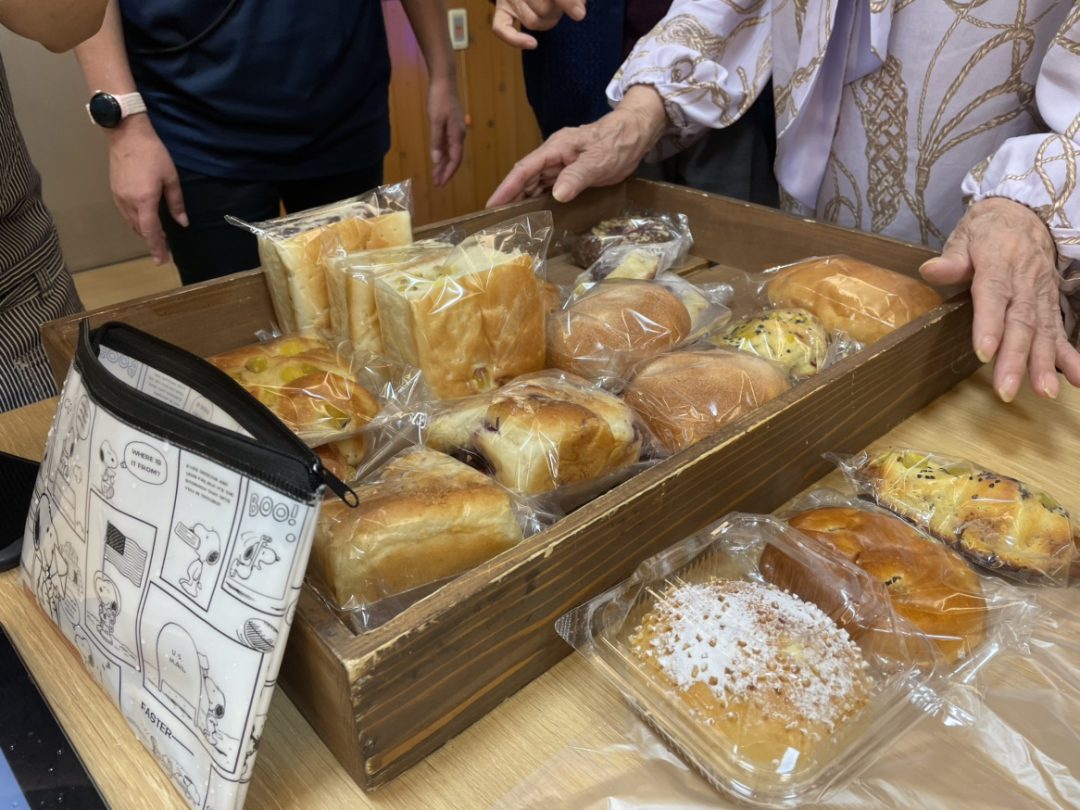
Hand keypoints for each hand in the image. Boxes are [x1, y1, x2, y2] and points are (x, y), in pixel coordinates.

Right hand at [107, 115, 186, 264]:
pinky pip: (125, 213)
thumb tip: (182, 222)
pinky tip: (143, 220)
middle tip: (163, 250)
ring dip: (143, 231)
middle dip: (151, 241)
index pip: (151, 232)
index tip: (161, 260)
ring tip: (155, 237)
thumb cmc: (153, 153)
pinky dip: (135, 221)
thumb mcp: (171, 178)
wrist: (127, 134)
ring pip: (131, 222)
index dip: (157, 248)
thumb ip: (177, 203)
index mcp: (144, 200)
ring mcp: (119, 196)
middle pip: (140, 230)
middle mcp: (128, 202)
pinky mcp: (114, 190)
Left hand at [428, 75, 465, 185]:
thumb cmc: (439, 100)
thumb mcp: (435, 121)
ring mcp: (455, 131)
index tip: (441, 184)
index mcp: (457, 135)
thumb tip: (436, 160)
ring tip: (436, 176)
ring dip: (443, 165)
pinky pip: (448, 145)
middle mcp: (458, 136)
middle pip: (454, 158)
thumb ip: (436, 141)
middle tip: (437, 184)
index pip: (455, 159)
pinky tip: (437, 160)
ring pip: (450, 152)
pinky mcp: (450, 126)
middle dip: (446, 172)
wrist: (444, 81)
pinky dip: (442, 154)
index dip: (448, 173)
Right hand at [487, 85, 666, 206]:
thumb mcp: (597, 161)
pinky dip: (540, 202)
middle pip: (525, 179)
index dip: (506, 188)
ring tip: (511, 223)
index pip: (524, 170)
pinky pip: (549, 188)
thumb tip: (556, 195)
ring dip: (524, 202)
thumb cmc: (617, 143)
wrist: (635, 134)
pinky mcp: (570, 173)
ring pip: (536, 186)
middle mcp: (553, 157)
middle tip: (497, 222)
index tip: (492, 205)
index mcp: (555, 149)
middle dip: (510, 199)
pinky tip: (535, 215)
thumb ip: (576, 177)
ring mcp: (561, 165)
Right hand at [491, 0, 585, 48]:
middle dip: (557, 11)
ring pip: (531, 22)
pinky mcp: (501, 11)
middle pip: (543, 8)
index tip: (579, 14)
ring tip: (553, 13)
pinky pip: (502, 29)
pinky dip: (516, 39)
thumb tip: (579, 10)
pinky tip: (533, 43)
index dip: (566, 3)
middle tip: (561, 7)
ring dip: (547, 22)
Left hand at [920, 197, 1079, 400]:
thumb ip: (952, 259)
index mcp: (1000, 262)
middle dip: (1015, 358)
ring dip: (1044, 363)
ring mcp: (1041, 294)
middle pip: (1021, 322)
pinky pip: (1060, 331)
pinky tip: (1077, 379)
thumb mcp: (964, 236)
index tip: (985, 353)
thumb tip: (930, 270)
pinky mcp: (1050, 304)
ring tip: (1045, 391)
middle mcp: (1025, 281)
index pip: (994, 295)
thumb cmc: (987, 231)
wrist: (1024, 214)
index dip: (990, 324)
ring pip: (1043, 331)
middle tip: (1006, 389)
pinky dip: (1070, 356)